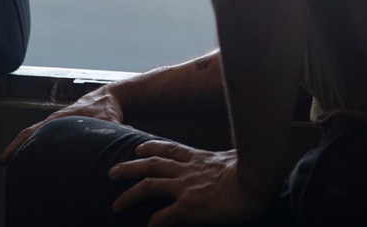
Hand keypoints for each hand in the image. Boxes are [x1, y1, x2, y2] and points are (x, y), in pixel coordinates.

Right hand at [0, 85, 124, 164]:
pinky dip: (39, 147)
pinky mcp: (64, 128)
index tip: (3, 160)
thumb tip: (116, 149)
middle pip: (29, 136)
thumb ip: (110, 136)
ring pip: (37, 137)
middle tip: (4, 167)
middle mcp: (55, 122)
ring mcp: (58, 124)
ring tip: (18, 169)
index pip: (31, 133)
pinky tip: (40, 161)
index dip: (16, 146)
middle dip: (16, 150)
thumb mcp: (109, 123)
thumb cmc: (108, 109)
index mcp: (59, 120)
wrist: (110, 97)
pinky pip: (46, 137)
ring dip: (27, 149)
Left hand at [109, 141, 273, 225]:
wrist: (255, 180)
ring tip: (116, 204)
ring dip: (130, 194)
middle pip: (151, 164)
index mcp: (198, 158)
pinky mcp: (189, 206)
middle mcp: (187, 170)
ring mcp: (186, 187)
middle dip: (129, 167)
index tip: (138, 148)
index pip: (169, 149)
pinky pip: (165, 215)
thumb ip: (225, 160)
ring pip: (149, 186)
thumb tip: (231, 160)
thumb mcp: (234, 159)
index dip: (151, 148)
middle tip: (111, 172)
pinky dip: (154, 222)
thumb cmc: (252, 170)